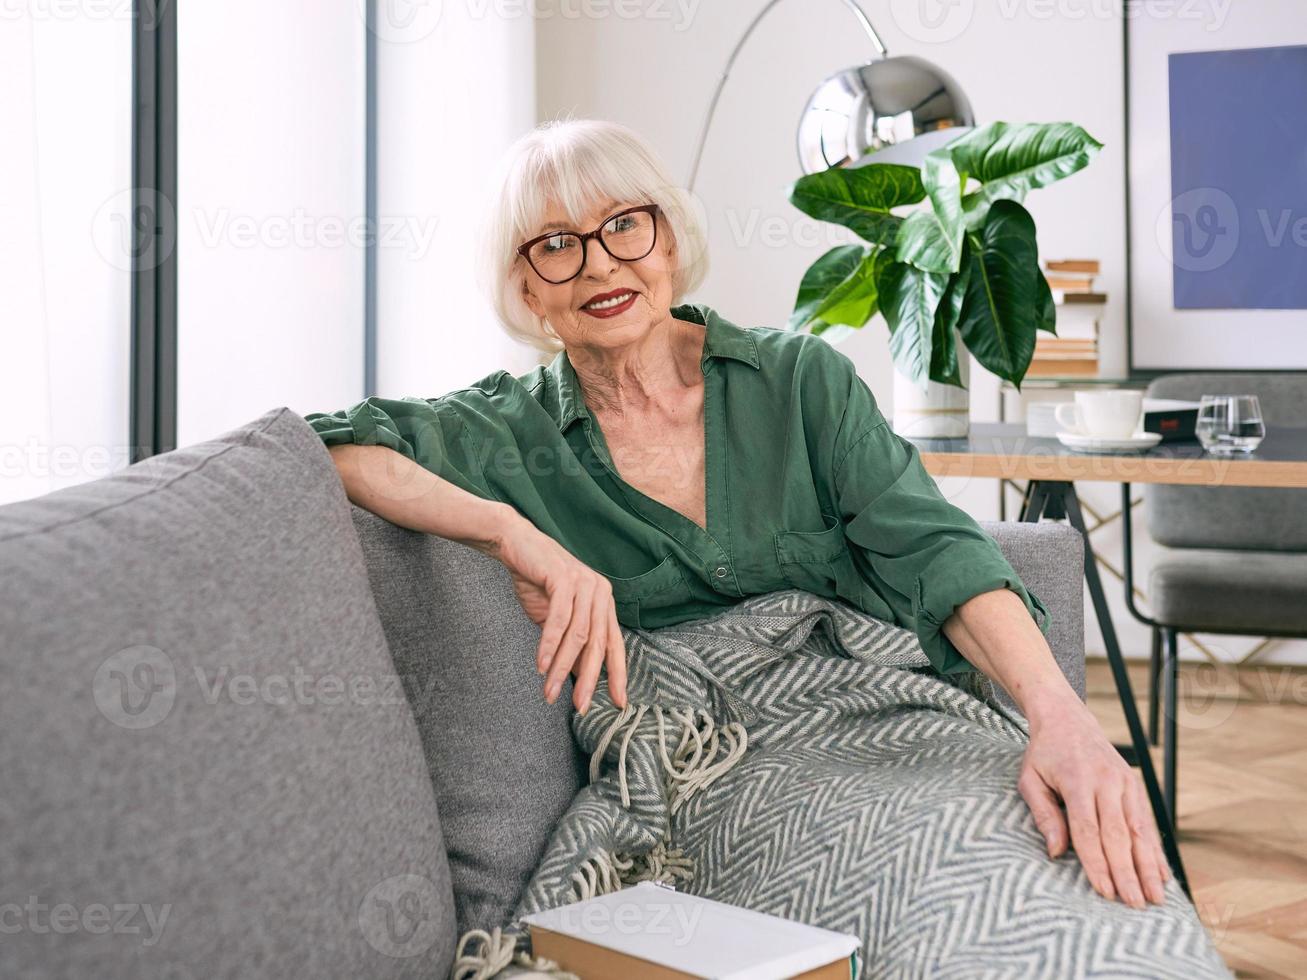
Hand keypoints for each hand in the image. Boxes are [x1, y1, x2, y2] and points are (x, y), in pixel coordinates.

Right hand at [492, 515, 627, 713]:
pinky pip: (559, 619)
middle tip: (580, 706)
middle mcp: (601, 593)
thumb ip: (572, 644)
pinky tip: (542, 666)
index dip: (617, 675)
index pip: (614, 644)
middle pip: (599, 644)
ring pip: (578, 636)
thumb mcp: (558, 620)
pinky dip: (549, 645)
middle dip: (589, 680)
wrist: (516, 546)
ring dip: (563, 668)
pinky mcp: (565, 579)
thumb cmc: (537, 584)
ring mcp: (585, 584)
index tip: (618, 703)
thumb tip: (582, 678)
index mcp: (604, 603)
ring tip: (550, 692)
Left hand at [1018, 696, 1170, 907]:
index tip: (1104, 891)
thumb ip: (1043, 815)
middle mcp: (1106, 782)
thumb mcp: (1030, 779)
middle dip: (1127, 873)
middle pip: (1118, 835)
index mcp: (1077, 780)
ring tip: (1155, 898)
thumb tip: (1057, 853)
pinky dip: (1154, 849)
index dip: (1097, 863)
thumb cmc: (1043, 755)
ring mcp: (1124, 782)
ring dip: (1148, 867)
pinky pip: (1146, 821)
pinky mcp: (1135, 785)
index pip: (1088, 830)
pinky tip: (1161, 873)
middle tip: (1135, 905)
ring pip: (1139, 830)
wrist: (1067, 719)